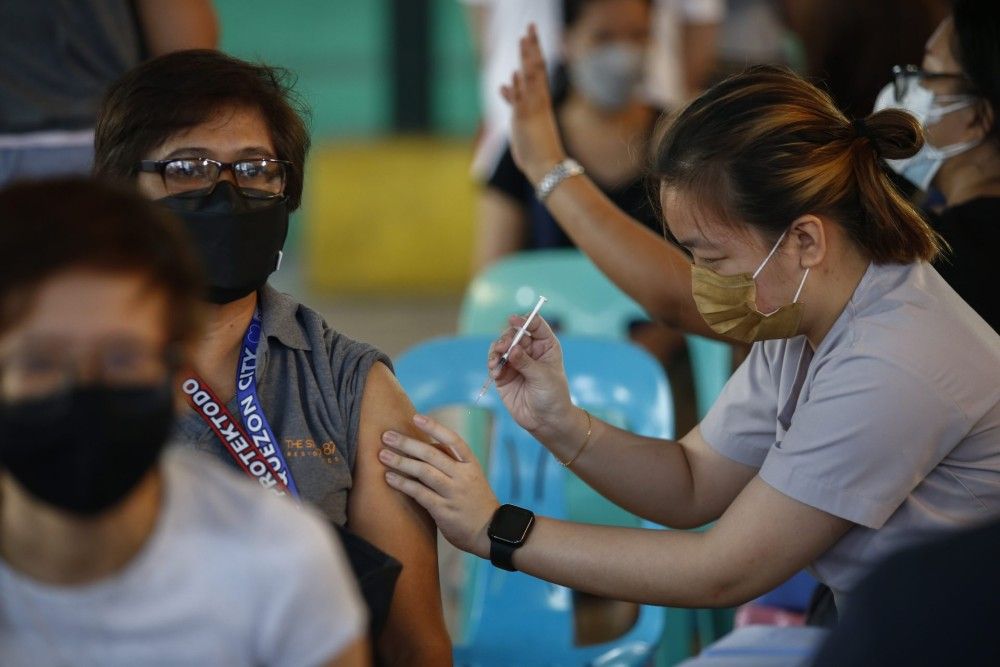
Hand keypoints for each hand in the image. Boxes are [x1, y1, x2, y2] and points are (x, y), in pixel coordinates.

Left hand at [381, 415, 497, 557]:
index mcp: (471, 465)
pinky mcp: (443, 510)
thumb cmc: (475, 502)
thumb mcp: (471, 478)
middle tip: (387, 436)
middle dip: (407, 443)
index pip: (453, 440)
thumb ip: (452, 464)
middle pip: (432, 454)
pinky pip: (419, 493)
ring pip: (424, 472)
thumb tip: (423, 447)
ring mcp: (453, 493)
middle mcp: (463, 476)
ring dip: (401, 462)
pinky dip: (403, 484)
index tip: (416, 417)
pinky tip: (389, 478)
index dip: (434, 427)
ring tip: (383, 455)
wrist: (490, 532)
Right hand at [488, 314, 575, 440]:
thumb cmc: (553, 396)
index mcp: (545, 346)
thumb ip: (525, 362)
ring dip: (496, 350)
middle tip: (503, 347)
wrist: (546, 421)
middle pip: (514, 334)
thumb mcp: (542, 377)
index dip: (524, 320)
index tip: (514, 320)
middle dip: (506, 338)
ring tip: (496, 360)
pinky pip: (494, 363)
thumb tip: (511, 348)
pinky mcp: (503, 375)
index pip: (535, 325)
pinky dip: (492, 364)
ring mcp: (515, 362)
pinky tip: (496, 372)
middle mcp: (529, 351)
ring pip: (501, 347)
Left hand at [500, 24, 567, 183]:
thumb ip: (514, 100)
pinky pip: (520, 101)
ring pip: (530, 78)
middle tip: (530, 27)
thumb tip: (504, 86)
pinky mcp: (523, 119)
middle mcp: (538, 100)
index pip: (538, 69)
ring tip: (523, 40)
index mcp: (541, 100)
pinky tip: (514, 74)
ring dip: (526, 59)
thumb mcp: (522, 118)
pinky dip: (517, 88)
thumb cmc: (537, 147)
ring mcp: (531, 108)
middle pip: (536, 67)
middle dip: (532, 47)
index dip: (534, 51)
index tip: (530, 34)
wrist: (547, 165)